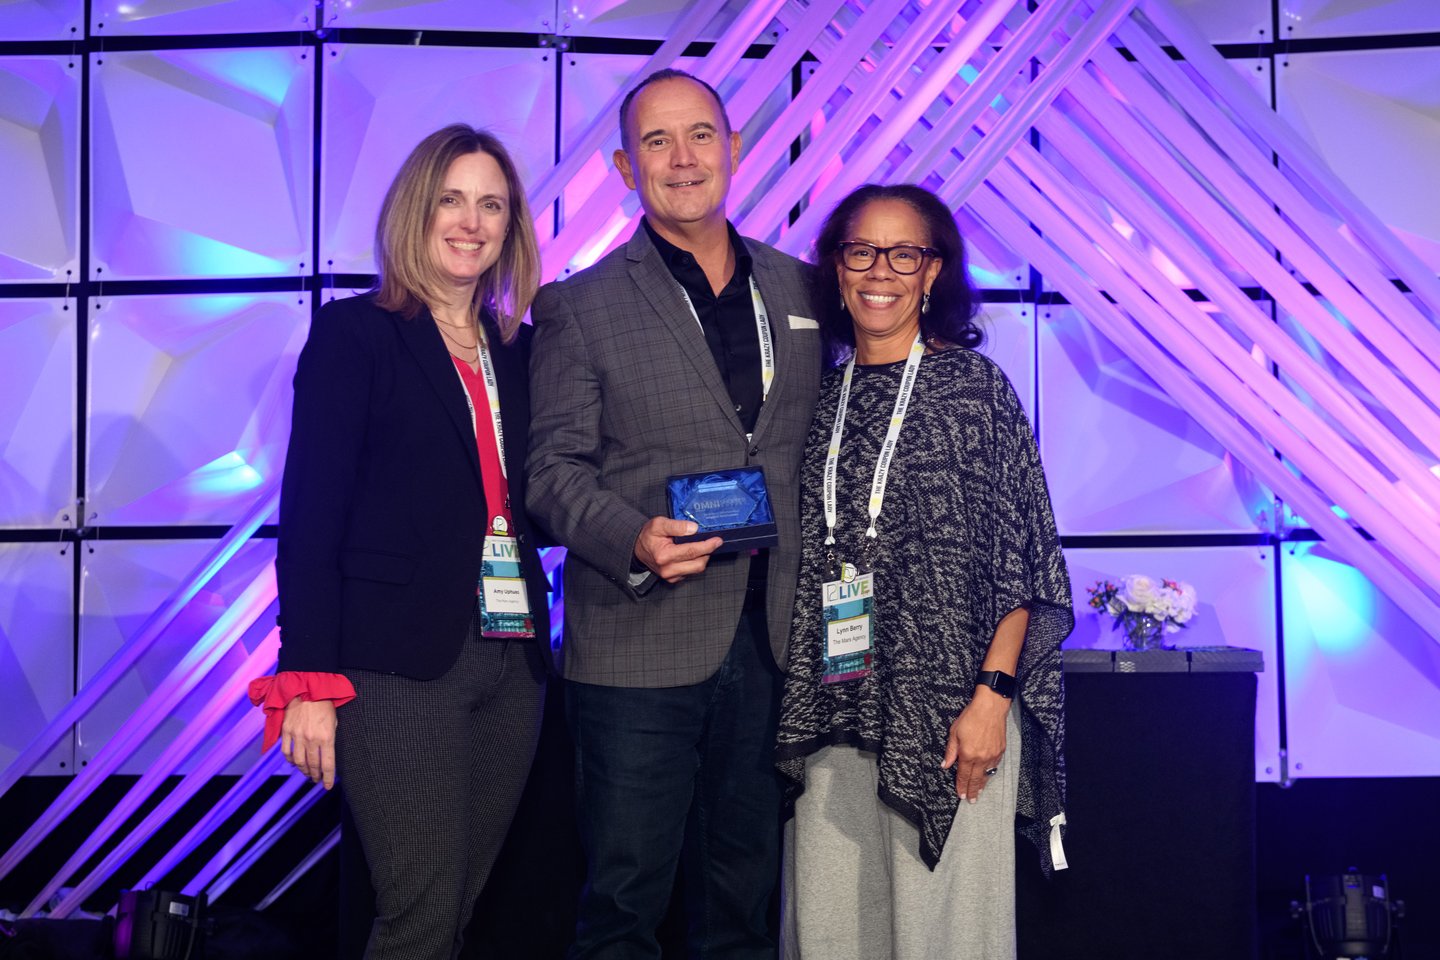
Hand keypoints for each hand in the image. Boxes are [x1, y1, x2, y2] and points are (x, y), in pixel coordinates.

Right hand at [281, 697, 337, 788]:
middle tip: (317, 779)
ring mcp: (297, 736)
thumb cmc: (324, 703)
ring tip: (307, 773)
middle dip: (315, 775)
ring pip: (298, 761)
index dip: (327, 778)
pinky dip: (290, 760)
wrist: (307, 688)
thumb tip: (328, 752)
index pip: (328, 764)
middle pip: (313, 765)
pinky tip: (294, 762)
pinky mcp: (286, 731)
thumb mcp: (334, 720)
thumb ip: (331, 737)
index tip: (328, 786)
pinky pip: (286, 751)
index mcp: (327, 736)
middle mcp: (311, 739)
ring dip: (303, 770)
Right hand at [634, 516, 722, 583]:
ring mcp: (670, 576)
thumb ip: (676, 526)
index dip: (707, 546)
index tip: (717, 540)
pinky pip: (691, 572)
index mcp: (664, 556)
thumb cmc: (648, 536)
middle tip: (712, 542)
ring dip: (703, 558)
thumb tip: (694, 528)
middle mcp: (667, 569)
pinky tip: (693, 554)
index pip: (692, 551)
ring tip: (702, 546)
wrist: (637, 549)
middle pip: (698, 564)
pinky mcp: (673, 579)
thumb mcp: (659, 524)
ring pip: (696, 569)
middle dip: (708, 552)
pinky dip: (695, 563)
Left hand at [940, 686, 1009, 802]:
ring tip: (979, 793)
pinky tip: (987, 776)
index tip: (961, 795)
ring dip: (982, 785)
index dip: (961, 786)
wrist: (990, 707)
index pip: (963, 775)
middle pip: (976, 779)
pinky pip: (994, 766)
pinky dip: (990, 773)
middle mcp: (981, 758)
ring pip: (986, 775)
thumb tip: (945, 764)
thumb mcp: (954, 732)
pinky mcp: (1000, 751)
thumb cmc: (971, 717)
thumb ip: (950, 751)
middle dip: (973, 791)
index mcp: (967, 754)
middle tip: (972, 801)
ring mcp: (992, 755)